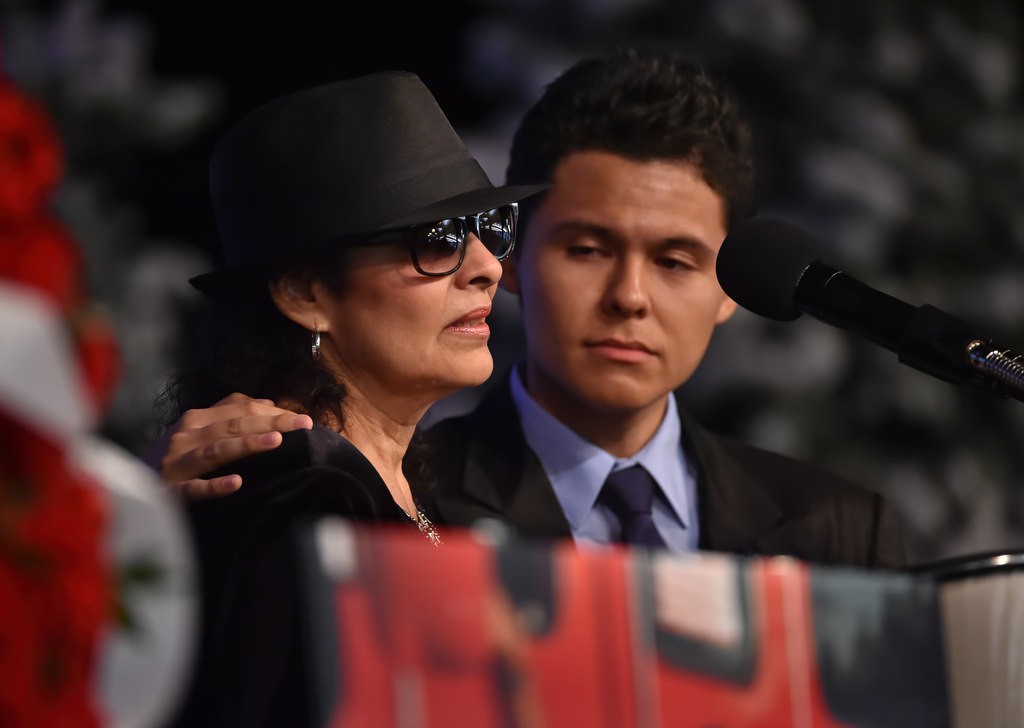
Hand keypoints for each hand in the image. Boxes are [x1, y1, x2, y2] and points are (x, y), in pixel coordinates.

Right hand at [153, 393, 312, 497]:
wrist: (135, 488)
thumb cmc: (178, 459)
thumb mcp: (202, 433)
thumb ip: (231, 414)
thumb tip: (268, 402)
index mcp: (197, 420)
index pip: (240, 410)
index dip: (273, 412)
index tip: (304, 419)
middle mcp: (186, 436)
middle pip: (233, 426)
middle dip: (270, 423)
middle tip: (302, 425)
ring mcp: (177, 463)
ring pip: (215, 451)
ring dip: (245, 445)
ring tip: (276, 442)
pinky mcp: (170, 491)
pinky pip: (194, 489)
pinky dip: (214, 485)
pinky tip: (237, 483)